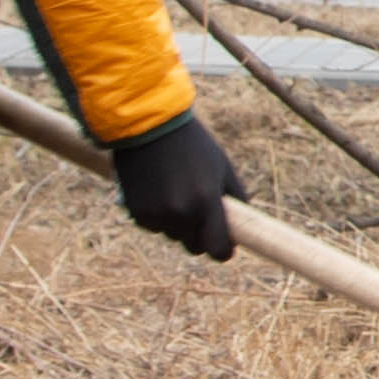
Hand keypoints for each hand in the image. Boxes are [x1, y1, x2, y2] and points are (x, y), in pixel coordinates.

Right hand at [108, 108, 245, 259]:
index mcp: (206, 202)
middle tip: (199, 213)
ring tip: (175, 190)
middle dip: (200, 236)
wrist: (149, 127)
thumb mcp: (222, 167)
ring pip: (173, 235)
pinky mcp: (137, 213)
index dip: (223, 251)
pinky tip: (157, 190)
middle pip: (194, 246)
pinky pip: (154, 226)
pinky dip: (158, 216)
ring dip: (177, 223)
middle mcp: (180, 213)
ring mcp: (157, 215)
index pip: (217, 249)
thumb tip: (242, 227)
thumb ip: (236, 199)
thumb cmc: (193, 145)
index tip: (225, 248)